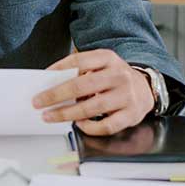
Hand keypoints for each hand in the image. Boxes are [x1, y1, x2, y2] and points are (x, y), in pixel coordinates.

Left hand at [32, 49, 154, 135]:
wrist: (146, 87)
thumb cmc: (115, 76)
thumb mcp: (101, 64)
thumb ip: (80, 70)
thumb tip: (51, 82)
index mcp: (107, 58)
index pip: (78, 60)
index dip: (58, 69)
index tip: (42, 77)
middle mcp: (118, 75)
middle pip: (82, 85)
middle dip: (56, 95)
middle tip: (38, 102)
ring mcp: (126, 96)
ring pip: (92, 107)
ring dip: (67, 113)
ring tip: (51, 116)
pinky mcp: (131, 115)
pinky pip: (106, 125)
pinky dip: (89, 127)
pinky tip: (79, 124)